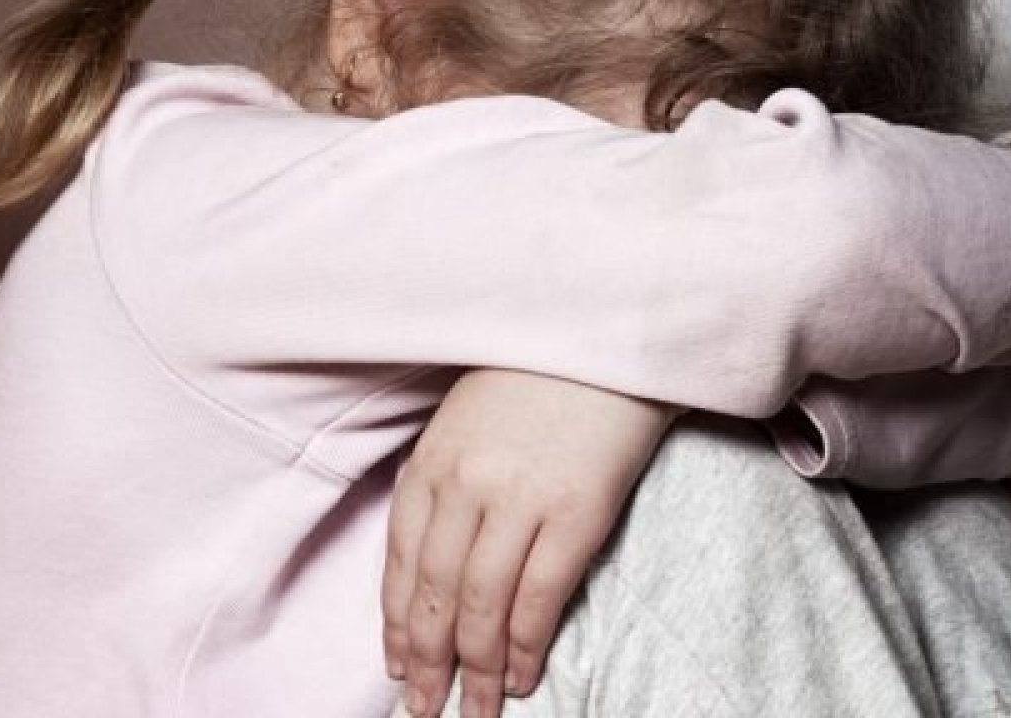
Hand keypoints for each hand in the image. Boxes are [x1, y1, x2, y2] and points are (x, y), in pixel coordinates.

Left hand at [384, 368, 681, 717]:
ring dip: (476, 668)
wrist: (613, 330)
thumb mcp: (472, 417)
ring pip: (481, 605)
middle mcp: (465, 484)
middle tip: (426, 708)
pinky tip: (522, 674)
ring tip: (477, 708)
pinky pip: (540, 594)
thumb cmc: (546, 371)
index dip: (396, 624)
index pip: (399, 561)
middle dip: (427, 661)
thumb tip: (442, 561)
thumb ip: (450, 479)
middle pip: (433, 593)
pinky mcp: (576, 510)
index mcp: (433, 461)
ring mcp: (519, 499)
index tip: (398, 666)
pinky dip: (527, 643)